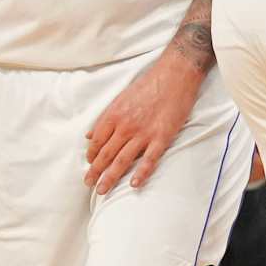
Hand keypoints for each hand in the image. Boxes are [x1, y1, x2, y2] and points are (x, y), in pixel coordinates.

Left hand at [84, 55, 203, 192]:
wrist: (176, 74)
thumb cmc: (149, 84)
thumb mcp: (121, 97)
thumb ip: (105, 118)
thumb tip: (89, 135)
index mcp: (114, 115)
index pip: (96, 141)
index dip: (91, 156)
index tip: (90, 164)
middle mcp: (126, 126)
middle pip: (106, 154)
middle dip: (95, 172)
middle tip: (89, 184)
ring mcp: (144, 133)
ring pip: (122, 160)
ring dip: (110, 177)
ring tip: (102, 191)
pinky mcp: (162, 136)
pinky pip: (149, 159)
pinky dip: (141, 173)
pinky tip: (134, 184)